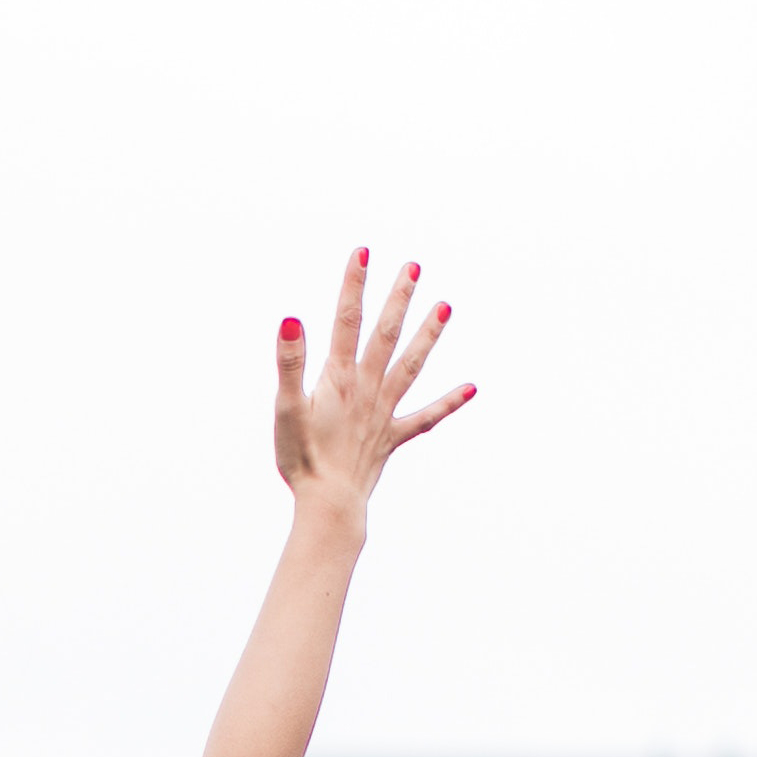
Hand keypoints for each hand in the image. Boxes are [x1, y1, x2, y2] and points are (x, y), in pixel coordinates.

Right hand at [272, 247, 473, 512]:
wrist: (329, 504)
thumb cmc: (302, 459)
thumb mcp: (285, 408)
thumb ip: (289, 362)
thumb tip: (292, 319)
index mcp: (340, 379)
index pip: (347, 321)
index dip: (354, 285)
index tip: (363, 252)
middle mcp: (368, 389)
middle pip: (387, 335)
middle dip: (399, 299)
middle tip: (414, 267)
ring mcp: (384, 413)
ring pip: (411, 366)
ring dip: (428, 336)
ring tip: (445, 307)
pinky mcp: (391, 438)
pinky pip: (425, 418)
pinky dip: (448, 403)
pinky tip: (471, 388)